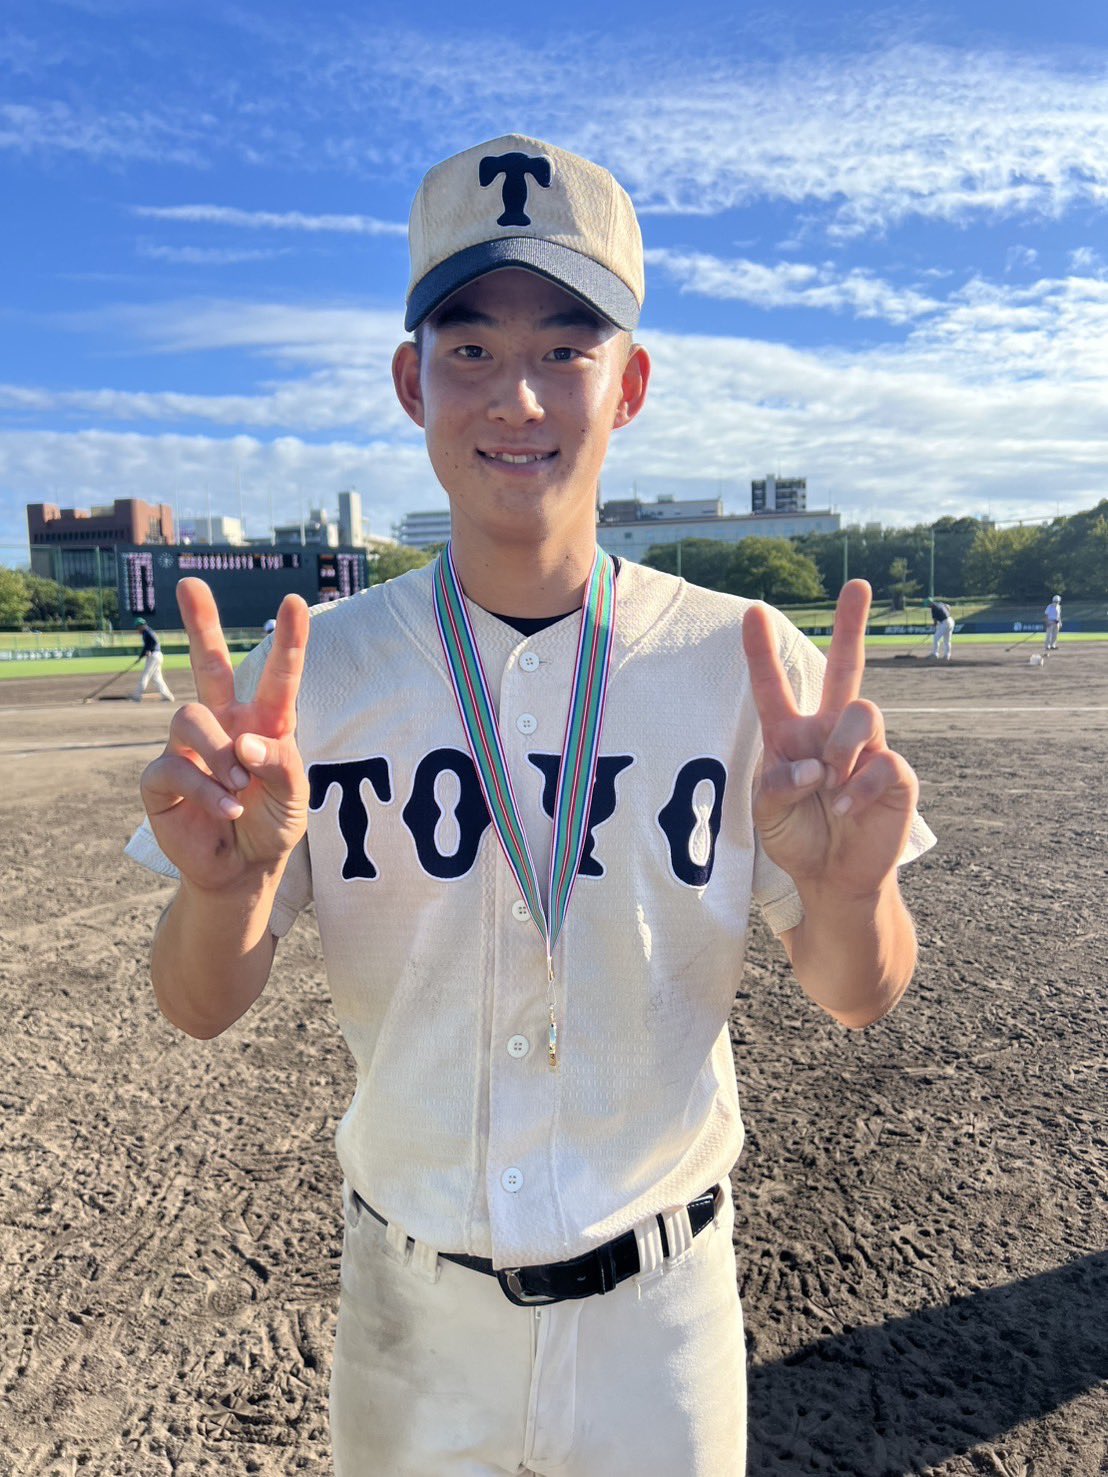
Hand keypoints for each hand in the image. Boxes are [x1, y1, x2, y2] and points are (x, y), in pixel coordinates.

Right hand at [139, 579, 309, 893]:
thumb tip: (246, 742)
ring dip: (220, 754)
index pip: (278, 677)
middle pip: (208, 665)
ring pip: (191, 717)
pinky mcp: (162, 778)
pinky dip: (208, 790)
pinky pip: (175, 767)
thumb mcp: (294, 799)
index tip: (295, 601)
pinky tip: (228, 809)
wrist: (241, 870)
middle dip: (200, 624)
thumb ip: (281, 766)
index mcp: (264, 723)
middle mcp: (224, 725)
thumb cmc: (272, 824)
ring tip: (240, 787)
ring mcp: (189, 748)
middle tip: (190, 584)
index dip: (287, 640)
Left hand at [742, 580, 918, 900]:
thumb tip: (815, 765)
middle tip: (857, 586)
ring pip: (864, 711)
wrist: (832, 878)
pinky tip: (845, 808)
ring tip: (830, 787)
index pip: (774, 689)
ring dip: (842, 748)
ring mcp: (867, 750)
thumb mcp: (766, 815)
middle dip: (851, 626)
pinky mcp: (895, 775)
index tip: (752, 612)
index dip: (761, 653)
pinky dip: (857, 787)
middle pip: (845, 669)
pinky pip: (882, 761)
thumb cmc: (796, 837)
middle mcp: (831, 733)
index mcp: (791, 736)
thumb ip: (778, 786)